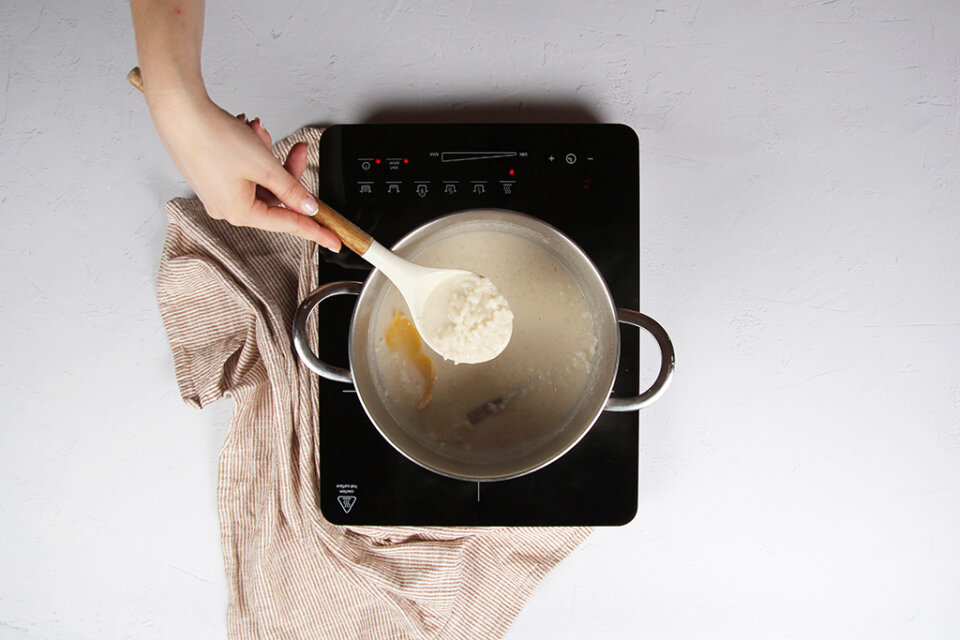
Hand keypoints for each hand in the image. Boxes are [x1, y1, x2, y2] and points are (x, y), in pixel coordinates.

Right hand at [148, 94, 340, 250]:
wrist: (178, 111)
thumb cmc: (212, 137)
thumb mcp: (264, 166)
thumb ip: (291, 189)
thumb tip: (307, 207)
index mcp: (239, 212)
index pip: (289, 224)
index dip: (315, 230)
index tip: (334, 240)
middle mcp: (226, 207)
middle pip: (275, 196)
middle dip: (287, 169)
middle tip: (298, 149)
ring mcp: (218, 192)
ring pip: (260, 179)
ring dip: (267, 155)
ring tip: (259, 133)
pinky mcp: (213, 175)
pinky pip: (244, 170)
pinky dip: (252, 152)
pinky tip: (247, 132)